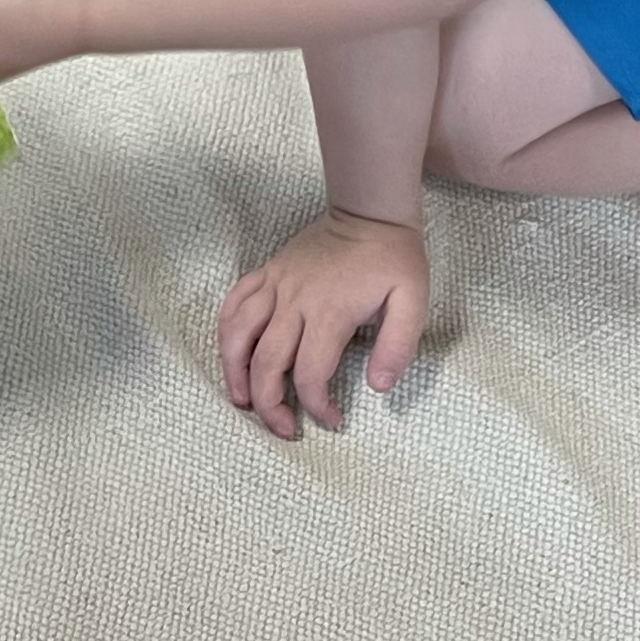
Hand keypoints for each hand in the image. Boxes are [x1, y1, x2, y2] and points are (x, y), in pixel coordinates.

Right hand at [217, 207, 428, 441]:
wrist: (370, 213)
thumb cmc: (393, 259)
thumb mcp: (413, 301)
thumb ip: (398, 346)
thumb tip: (378, 387)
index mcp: (329, 313)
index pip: (309, 374)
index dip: (317, 406)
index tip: (332, 419)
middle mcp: (294, 301)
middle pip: (265, 363)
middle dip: (269, 404)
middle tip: (283, 427)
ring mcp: (276, 285)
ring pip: (237, 334)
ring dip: (234, 372)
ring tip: (241, 399)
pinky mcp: (267, 272)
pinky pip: (233, 303)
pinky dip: (225, 331)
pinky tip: (231, 352)